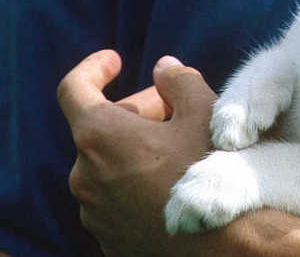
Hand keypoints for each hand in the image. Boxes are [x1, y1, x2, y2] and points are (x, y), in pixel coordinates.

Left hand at [57, 50, 215, 255]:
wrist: (225, 242)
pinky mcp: (108, 238)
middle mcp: (84, 176)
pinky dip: (136, 182)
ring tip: (178, 151)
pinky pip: (115, 198)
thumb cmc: (213, 172)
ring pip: (107, 165)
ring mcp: (94, 212)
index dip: (93, 68)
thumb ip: (179, 79)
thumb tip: (164, 68)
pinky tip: (173, 183)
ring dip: (135, 150)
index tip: (116, 60)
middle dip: (135, 112)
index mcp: (99, 137)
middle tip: (174, 109)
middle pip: (99, 128)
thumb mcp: (204, 111)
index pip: (73, 88)